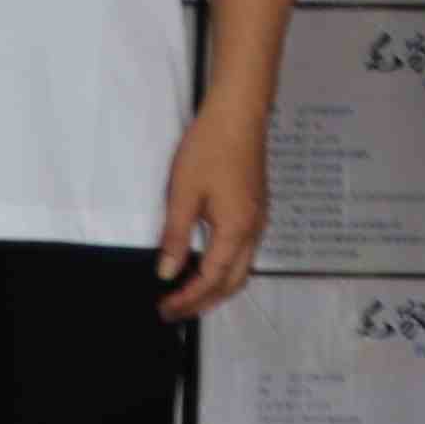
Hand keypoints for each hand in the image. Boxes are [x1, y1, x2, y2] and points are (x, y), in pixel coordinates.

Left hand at [156, 117, 268, 321]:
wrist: (239, 113)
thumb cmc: (211, 147)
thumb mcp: (184, 193)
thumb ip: (176, 236)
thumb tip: (167, 272)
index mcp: (236, 230)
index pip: (211, 279)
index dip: (187, 298)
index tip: (165, 307)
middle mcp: (253, 230)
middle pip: (233, 283)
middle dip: (204, 302)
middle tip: (175, 310)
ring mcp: (259, 219)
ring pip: (242, 269)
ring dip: (216, 287)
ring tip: (188, 294)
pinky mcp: (256, 208)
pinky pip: (244, 252)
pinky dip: (225, 269)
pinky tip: (206, 264)